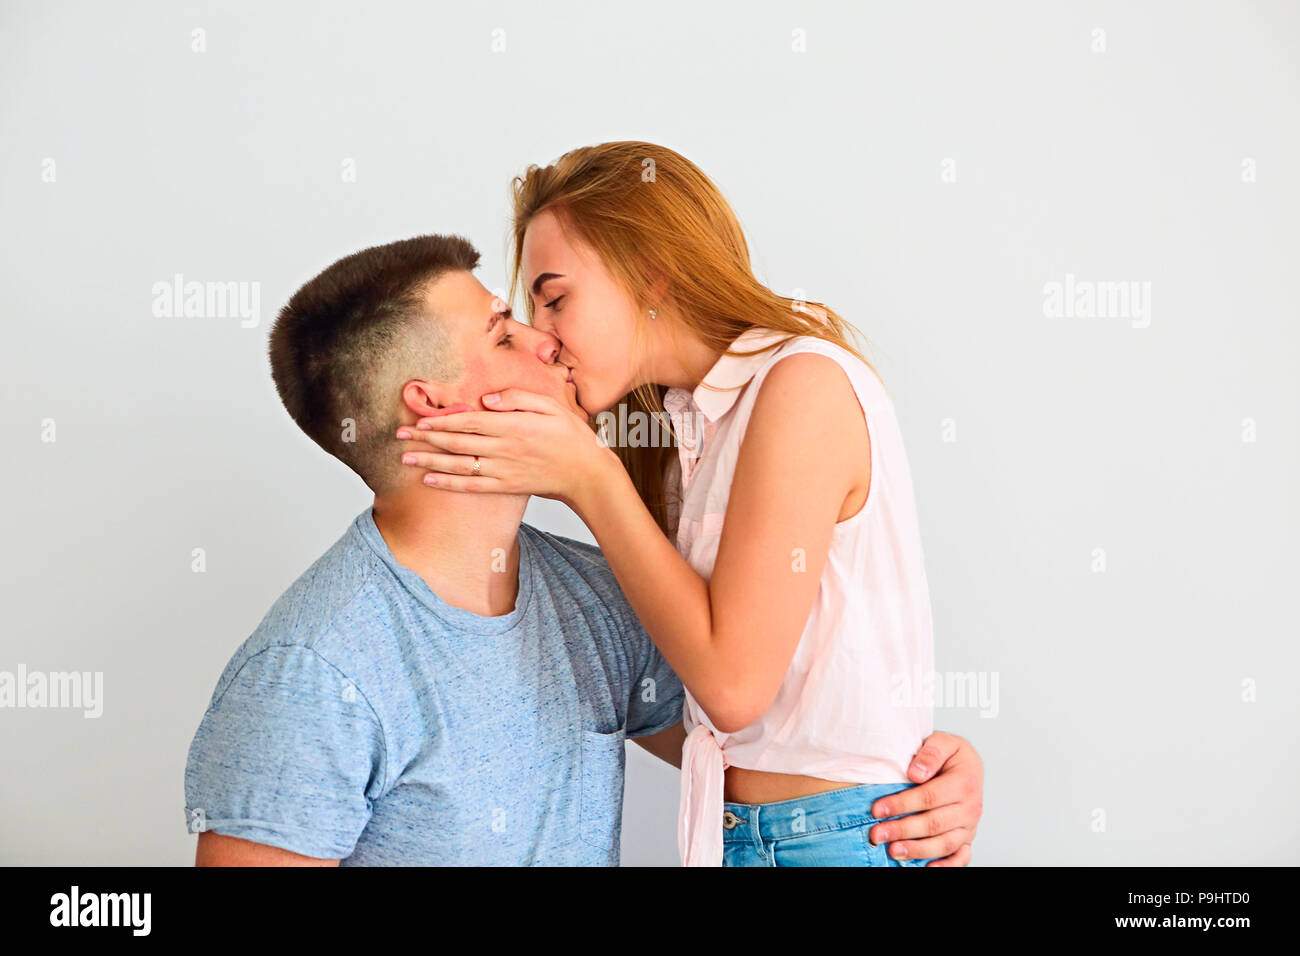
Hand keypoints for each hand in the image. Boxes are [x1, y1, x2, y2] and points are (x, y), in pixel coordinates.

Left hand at [396, 388, 618, 504]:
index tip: (420, 420)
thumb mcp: (550, 405)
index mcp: (513, 425)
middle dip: (427, 439)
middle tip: (400, 436)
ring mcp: (504, 469)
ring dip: (430, 462)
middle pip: (458, 442)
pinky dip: (449, 484)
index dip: (442, 421)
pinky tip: (430, 481)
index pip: (469, 421)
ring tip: (406, 459)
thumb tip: (486, 399)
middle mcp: (504, 448)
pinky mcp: (506, 486)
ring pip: (459, 465)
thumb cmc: (570, 436)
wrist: (587, 473)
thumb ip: (517, 398)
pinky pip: (472, 486)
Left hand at [867, 731, 982, 865]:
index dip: (901, 804)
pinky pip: (960, 857)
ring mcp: (970, 825)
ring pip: (944, 843)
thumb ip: (931, 753)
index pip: (929, 797)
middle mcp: (971, 807)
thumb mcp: (944, 741)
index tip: (877, 809)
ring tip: (892, 851)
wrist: (968, 765)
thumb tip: (916, 773)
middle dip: (902, 830)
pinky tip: (925, 867)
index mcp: (965, 782)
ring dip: (917, 850)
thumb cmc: (951, 754)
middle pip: (934, 824)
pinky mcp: (968, 837)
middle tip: (877, 834)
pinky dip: (945, 865)